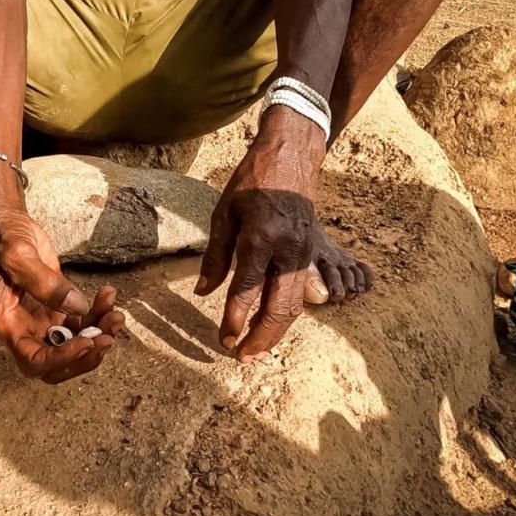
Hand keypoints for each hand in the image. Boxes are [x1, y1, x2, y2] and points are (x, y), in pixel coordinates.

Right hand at [0, 196, 124, 383]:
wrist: (6, 221)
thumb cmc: (3, 236)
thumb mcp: (18, 254)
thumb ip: (43, 282)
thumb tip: (77, 307)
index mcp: (7, 324)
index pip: (34, 361)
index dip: (61, 359)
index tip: (86, 342)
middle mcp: (24, 329)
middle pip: (57, 365)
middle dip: (86, 355)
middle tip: (108, 336)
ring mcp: (42, 321)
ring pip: (75, 344)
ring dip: (99, 335)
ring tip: (116, 314)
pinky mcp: (57, 308)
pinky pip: (82, 322)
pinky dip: (99, 315)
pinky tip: (108, 295)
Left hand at [194, 107, 326, 362]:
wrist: (292, 158)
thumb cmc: (252, 182)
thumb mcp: (223, 213)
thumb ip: (215, 256)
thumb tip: (203, 292)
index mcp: (261, 238)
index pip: (247, 291)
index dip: (234, 320)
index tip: (222, 339)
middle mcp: (288, 250)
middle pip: (280, 308)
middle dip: (262, 339)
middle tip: (241, 357)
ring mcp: (304, 254)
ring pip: (295, 306)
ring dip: (276, 333)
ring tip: (255, 350)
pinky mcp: (312, 254)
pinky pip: (300, 293)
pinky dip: (285, 314)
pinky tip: (270, 326)